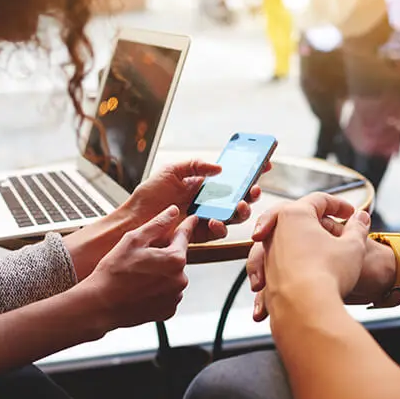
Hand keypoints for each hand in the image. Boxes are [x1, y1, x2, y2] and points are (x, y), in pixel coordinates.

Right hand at [75, 205, 194, 330]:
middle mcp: (180, 279)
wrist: (101, 305)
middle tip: (141, 257)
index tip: (192, 219)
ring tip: (138, 276)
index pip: (184, 236)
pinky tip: (141, 289)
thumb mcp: (133, 240)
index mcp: (175, 259)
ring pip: (172, 276)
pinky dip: (158, 289)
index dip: (187, 225)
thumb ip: (157, 224)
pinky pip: (167, 293)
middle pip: (177, 258)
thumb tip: (173, 212)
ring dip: (161, 273)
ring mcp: (175, 297)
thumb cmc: (114, 273)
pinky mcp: (168, 310)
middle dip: (164, 254)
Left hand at [125, 159, 265, 242]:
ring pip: (234, 216)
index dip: (249, 171)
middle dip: (251, 193)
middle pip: (239, 197)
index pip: (232, 176)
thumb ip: (195, 165)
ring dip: (241, 211)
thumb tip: (219, 168)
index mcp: (204, 184)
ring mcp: (207, 218)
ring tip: (240, 205)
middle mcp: (209, 201)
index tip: (264, 164)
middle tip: (254, 189)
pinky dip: (221, 226)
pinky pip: (219, 232)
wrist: (135, 220)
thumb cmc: (150, 196)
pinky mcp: (201, 234)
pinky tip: (215, 220)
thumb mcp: (171, 171)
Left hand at [247, 193, 371, 320]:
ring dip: (300, 243)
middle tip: (329, 224)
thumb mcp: (353, 247)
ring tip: (319, 253)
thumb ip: (358, 228)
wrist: (305, 310)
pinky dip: (294, 266)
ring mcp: (268, 255)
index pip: (319, 200)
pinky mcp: (267, 277)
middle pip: (294, 216)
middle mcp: (275, 232)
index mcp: (295, 215)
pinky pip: (279, 265)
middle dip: (313, 220)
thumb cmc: (328, 273)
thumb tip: (361, 218)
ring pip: (282, 240)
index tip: (352, 214)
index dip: (339, 204)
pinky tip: (308, 274)